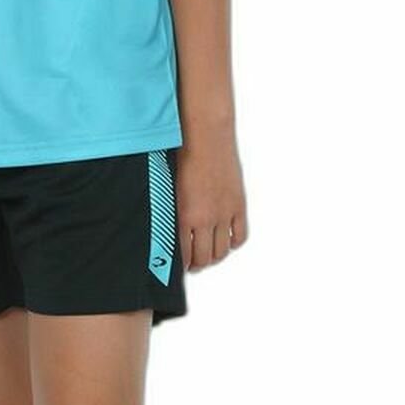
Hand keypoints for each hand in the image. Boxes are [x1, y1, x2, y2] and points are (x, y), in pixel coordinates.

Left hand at [175, 125, 247, 272]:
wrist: (206, 136)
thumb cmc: (181, 154)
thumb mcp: (168, 186)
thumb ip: (169, 211)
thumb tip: (165, 230)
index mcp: (182, 216)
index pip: (182, 256)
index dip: (179, 267)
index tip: (174, 268)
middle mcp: (204, 219)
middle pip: (203, 258)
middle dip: (196, 266)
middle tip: (191, 265)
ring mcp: (224, 213)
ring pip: (222, 251)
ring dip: (214, 257)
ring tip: (207, 255)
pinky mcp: (238, 206)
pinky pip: (239, 236)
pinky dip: (233, 243)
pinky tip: (226, 241)